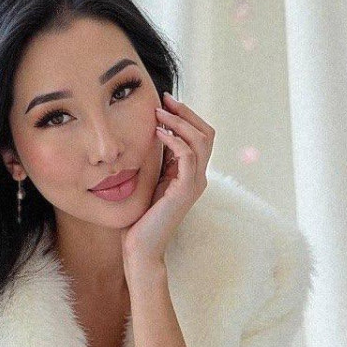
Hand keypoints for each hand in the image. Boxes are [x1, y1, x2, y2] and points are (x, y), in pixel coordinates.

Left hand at [120, 92, 213, 267]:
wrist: (140, 247)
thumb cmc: (139, 217)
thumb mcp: (150, 179)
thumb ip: (156, 159)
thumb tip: (150, 130)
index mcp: (191, 174)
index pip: (200, 135)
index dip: (185, 116)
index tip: (163, 102)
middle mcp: (198, 177)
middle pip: (206, 133)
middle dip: (185, 113)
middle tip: (163, 100)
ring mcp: (194, 184)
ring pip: (201, 141)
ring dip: (179, 122)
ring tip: (158, 114)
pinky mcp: (185, 191)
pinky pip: (188, 157)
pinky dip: (175, 140)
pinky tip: (157, 133)